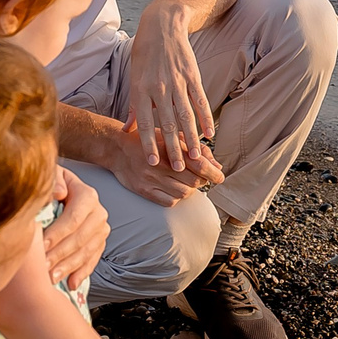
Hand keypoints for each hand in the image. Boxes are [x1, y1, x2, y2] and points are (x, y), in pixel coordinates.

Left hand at [40, 168, 108, 291]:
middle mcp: (99, 213)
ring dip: (69, 267)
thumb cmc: (50, 184)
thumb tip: (58, 193)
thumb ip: (53, 180)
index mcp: (87, 195)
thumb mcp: (50, 175)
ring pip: (87, 251)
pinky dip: (81, 273)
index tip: (40, 247)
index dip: (57, 234)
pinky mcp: (99, 242)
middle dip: (61, 254)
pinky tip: (70, 284)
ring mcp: (101, 229)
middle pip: (80, 238)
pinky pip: (92, 260)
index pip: (74, 218)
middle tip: (42, 268)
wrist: (60, 190)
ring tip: (51, 279)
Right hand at [108, 136, 224, 207]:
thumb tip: (217, 165)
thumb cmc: (148, 140)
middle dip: (202, 181)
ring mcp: (151, 179)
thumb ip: (195, 149)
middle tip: (201, 177)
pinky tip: (174, 189)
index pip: (199, 165)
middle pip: (194, 181)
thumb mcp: (171, 137)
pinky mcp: (144, 191)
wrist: (117, 148)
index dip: (213, 173)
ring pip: (183, 193)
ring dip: (190, 190)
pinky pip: (169, 202)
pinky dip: (177, 198)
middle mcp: (160, 165)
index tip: (220, 177)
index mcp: (169, 148)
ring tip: (186, 182)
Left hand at [127, 5, 214, 172]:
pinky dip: (206, 118)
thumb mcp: (134, 77)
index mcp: (142, 89)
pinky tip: (210, 134)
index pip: (145, 122)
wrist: (162, 26)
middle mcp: (160, 88)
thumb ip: (134, 106)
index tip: (153, 162)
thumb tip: (127, 130)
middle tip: (177, 170)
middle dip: (173, 149)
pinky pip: (200, 101)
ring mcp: (178, 82)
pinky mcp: (193, 76)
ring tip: (195, 158)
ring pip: (186, 116)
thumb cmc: (145, 54)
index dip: (149, 143)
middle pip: (168, 124)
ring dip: (191, 139)